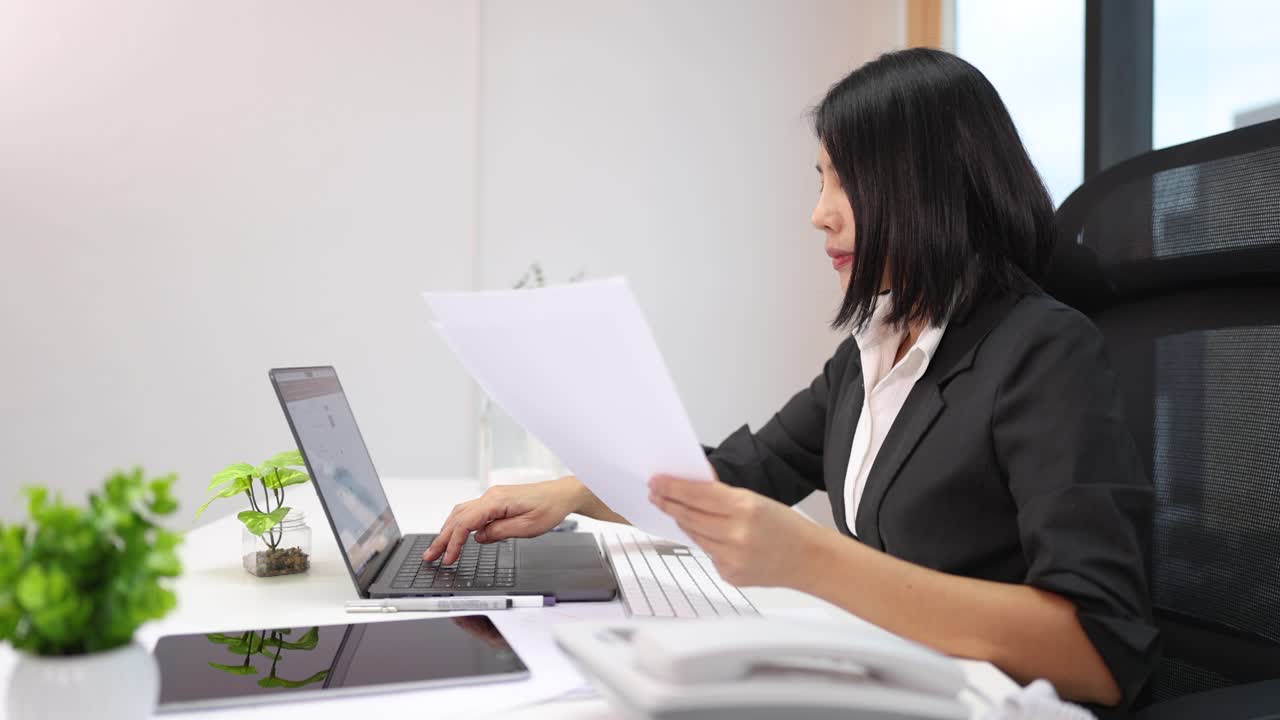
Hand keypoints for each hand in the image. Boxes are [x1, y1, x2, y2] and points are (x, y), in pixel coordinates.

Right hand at [423, 477, 583, 564]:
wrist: (562, 495)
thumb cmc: (549, 508)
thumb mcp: (527, 527)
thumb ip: (499, 532)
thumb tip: (478, 538)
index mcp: (496, 501)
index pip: (466, 523)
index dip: (453, 542)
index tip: (448, 558)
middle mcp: (491, 496)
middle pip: (458, 517)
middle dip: (442, 537)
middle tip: (430, 555)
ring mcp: (492, 497)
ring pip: (461, 513)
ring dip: (448, 530)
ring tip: (438, 548)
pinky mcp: (496, 501)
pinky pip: (471, 512)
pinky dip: (459, 524)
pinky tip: (455, 535)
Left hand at [648, 473, 831, 588]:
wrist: (809, 559)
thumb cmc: (786, 527)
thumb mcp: (756, 500)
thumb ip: (723, 496)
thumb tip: (692, 487)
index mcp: (745, 508)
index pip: (698, 494)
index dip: (673, 487)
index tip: (656, 482)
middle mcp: (736, 534)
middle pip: (690, 517)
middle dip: (669, 504)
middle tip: (655, 495)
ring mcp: (732, 558)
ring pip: (695, 536)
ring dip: (684, 523)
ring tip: (676, 511)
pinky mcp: (730, 575)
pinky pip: (708, 555)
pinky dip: (706, 544)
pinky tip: (715, 537)